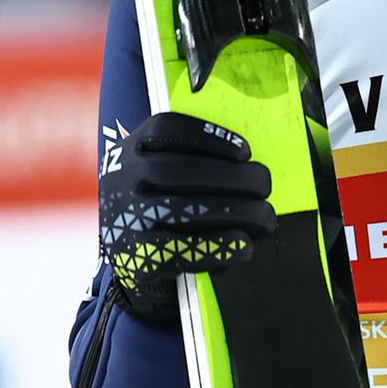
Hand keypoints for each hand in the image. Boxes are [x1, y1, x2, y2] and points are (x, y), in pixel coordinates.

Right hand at [98, 111, 275, 320]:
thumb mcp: (162, 171)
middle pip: (180, 172)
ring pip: (182, 210)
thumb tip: (250, 163)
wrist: (130, 255)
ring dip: (235, 212)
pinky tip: (244, 246)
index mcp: (131, 150)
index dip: (209, 136)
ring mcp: (125, 220)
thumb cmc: (162, 203)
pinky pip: (179, 251)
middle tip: (264, 186)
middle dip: (233, 177)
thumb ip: (193, 158)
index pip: (165, 129)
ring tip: (265, 217)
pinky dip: (217, 248)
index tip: (245, 152)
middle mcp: (121, 180)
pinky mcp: (135, 258)